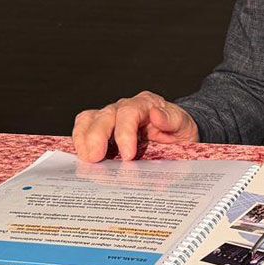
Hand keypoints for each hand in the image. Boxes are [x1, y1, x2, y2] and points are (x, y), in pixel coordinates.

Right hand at [72, 91, 199, 161]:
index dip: (125, 133)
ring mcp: (110, 117)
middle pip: (105, 115)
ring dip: (84, 139)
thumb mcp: (183, 124)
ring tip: (87, 159)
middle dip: (97, 137)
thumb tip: (156, 114)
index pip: (129, 112)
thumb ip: (172, 120)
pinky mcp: (101, 128)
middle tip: (96, 159)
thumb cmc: (178, 128)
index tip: (128, 156)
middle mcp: (124, 107)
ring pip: (89, 120)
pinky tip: (82, 157)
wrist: (176, 133)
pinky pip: (83, 128)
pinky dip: (79, 142)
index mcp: (145, 104)